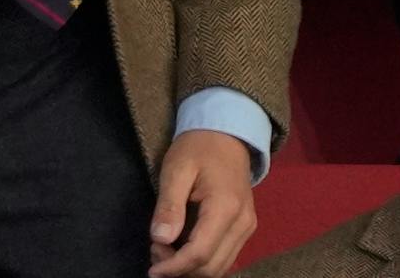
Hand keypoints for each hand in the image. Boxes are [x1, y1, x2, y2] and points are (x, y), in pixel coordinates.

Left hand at [147, 129, 256, 277]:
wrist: (227, 134)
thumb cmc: (198, 148)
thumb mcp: (176, 170)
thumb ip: (169, 205)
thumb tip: (160, 239)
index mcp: (225, 207)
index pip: (200, 254)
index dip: (174, 267)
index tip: (151, 268)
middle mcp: (242, 223)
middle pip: (211, 268)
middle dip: (180, 270)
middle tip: (155, 250)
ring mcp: (247, 227)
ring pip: (220, 268)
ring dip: (191, 269)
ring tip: (167, 250)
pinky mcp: (245, 228)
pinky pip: (224, 257)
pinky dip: (202, 262)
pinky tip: (183, 248)